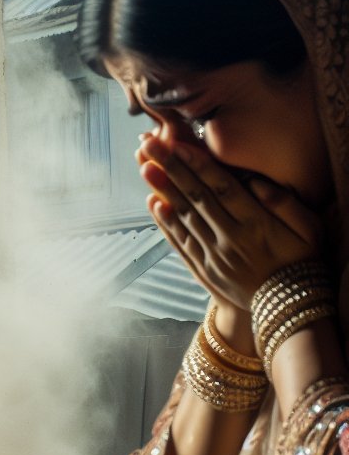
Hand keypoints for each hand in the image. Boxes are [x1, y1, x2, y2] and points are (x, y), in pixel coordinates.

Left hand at [137, 134, 323, 308]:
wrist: (289, 309)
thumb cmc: (302, 260)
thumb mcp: (309, 230)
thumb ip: (283, 203)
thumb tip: (254, 181)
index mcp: (256, 224)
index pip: (222, 188)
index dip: (198, 165)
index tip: (179, 145)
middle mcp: (230, 239)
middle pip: (196, 198)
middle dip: (172, 169)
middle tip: (150, 146)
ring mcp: (213, 256)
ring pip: (184, 218)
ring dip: (163, 191)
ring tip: (145, 168)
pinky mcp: (203, 269)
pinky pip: (180, 243)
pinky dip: (166, 223)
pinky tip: (153, 204)